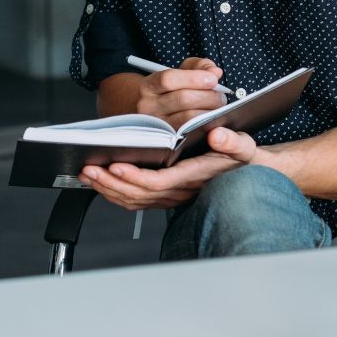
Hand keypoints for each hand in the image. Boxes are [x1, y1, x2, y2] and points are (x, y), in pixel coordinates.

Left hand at [81, 128, 267, 209]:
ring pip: (135, 200)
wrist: (248, 173)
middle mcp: (181, 191)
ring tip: (88, 174)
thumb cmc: (243, 158)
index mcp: (194, 177)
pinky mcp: (165, 194)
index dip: (135, 177)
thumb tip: (218, 136)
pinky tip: (101, 181)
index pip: (159, 182)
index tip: (116, 166)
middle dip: (111, 184)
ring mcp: (172, 196)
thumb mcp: (245, 145)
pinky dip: (116, 192)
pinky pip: (137, 199)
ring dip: (108, 189)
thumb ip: (233, 142)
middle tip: (89, 169)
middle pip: (139, 195)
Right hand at [134, 57, 228, 127]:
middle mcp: (148, 107)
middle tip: (221, 96)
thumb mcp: (180, 71)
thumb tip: (215, 72)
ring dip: (209, 112)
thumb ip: (198, 66)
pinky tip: (212, 120)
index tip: (213, 79)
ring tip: (218, 108)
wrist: (151, 111)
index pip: (168, 79)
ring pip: (187, 119)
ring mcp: (157, 126)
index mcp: (149, 86)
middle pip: (182, 99)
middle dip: (208, 96)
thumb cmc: (170, 90)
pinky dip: (205, 126)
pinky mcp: (167, 140)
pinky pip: (190, 133)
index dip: (193, 78)